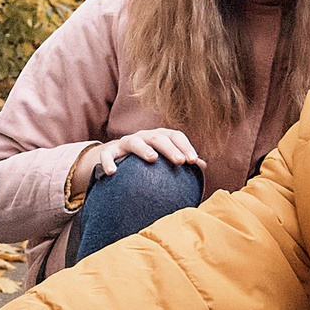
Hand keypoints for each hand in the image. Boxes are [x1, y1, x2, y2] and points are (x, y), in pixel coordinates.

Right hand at [68, 128, 205, 199]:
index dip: (185, 146)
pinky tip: (112, 173)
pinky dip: (109, 162)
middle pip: (158, 138)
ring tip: (152, 159)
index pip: (175, 136)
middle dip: (170, 148)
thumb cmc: (146, 160)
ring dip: (144, 149)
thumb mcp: (163, 158)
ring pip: (135, 142)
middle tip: (180, 161)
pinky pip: (107, 155)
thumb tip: (202, 165)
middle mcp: (144, 137)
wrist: (116, 157)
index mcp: (159, 137)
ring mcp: (126, 143)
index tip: (193, 161)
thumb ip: (180, 160)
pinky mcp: (109, 152)